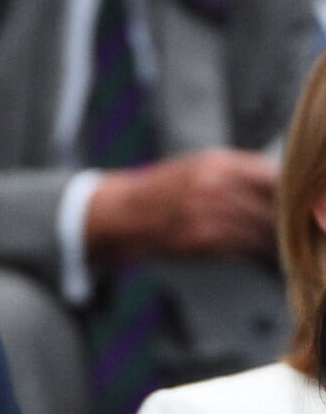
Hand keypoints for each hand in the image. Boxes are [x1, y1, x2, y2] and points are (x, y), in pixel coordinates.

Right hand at [86, 148, 277, 264]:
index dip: (286, 193)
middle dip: (280, 219)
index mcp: (216, 162)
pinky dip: (251, 250)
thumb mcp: (198, 166)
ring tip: (273, 241)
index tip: (290, 202)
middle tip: (284, 225)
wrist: (124, 212)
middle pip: (268, 205)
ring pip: (256, 229)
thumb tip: (275, 187)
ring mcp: (206, 214)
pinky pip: (239, 246)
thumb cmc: (162, 190)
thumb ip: (235, 172)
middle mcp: (213, 185)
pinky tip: (254, 251)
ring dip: (269, 238)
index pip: (271, 175)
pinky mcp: (199, 240)